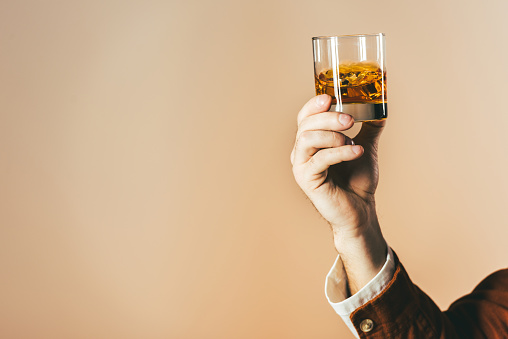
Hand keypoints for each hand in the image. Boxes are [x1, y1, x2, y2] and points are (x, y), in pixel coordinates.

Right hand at [291, 94, 387, 292]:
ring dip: (332, 135)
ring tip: (353, 140)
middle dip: (328, 117)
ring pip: (307, 139)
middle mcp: (301, 153)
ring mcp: (301, 167)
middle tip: (350, 119)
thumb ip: (368, 129)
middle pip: (305, 125)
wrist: (361, 211)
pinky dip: (340, 152)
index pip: (304, 117)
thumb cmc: (358, 181)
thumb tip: (380, 108)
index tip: (330, 96)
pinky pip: (318, 159)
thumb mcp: (364, 148)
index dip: (314, 104)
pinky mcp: (307, 180)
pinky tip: (356, 152)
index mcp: (311, 143)